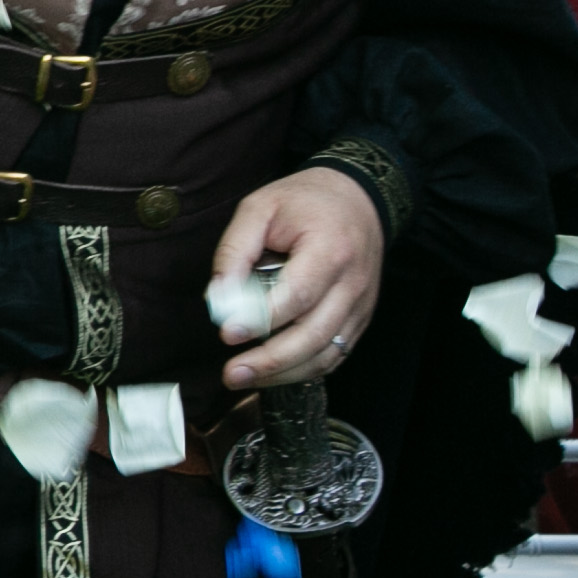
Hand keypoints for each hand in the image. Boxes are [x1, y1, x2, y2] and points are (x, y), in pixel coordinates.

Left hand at [210, 165, 384, 392]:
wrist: (356, 199)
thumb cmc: (305, 201)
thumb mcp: (260, 208)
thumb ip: (235, 250)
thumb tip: (217, 297)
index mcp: (330, 249)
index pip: (299, 294)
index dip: (262, 319)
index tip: (228, 333)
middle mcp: (352, 283)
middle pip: (314, 335)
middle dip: (270, 361)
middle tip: (232, 374)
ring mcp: (360, 305)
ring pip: (326, 354)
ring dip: (284, 373)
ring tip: (245, 379)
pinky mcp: (359, 318)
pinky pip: (336, 354)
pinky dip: (304, 369)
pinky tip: (274, 373)